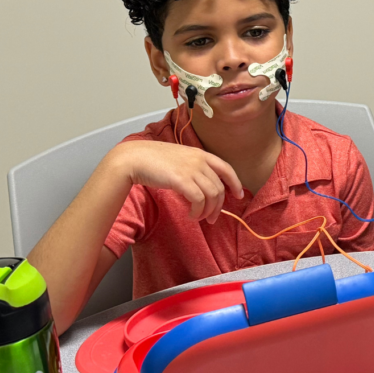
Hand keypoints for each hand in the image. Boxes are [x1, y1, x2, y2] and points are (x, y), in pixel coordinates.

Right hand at [111, 140, 242, 223]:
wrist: (134, 158)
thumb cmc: (153, 160)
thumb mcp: (179, 159)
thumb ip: (193, 168)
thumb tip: (202, 187)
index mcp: (200, 154)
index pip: (226, 168)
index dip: (235, 183)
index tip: (239, 195)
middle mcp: (199, 160)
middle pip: (219, 187)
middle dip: (219, 206)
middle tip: (213, 218)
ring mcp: (191, 169)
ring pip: (212, 195)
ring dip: (209, 211)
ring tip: (200, 218)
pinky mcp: (182, 180)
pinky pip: (199, 200)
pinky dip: (198, 211)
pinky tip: (192, 215)